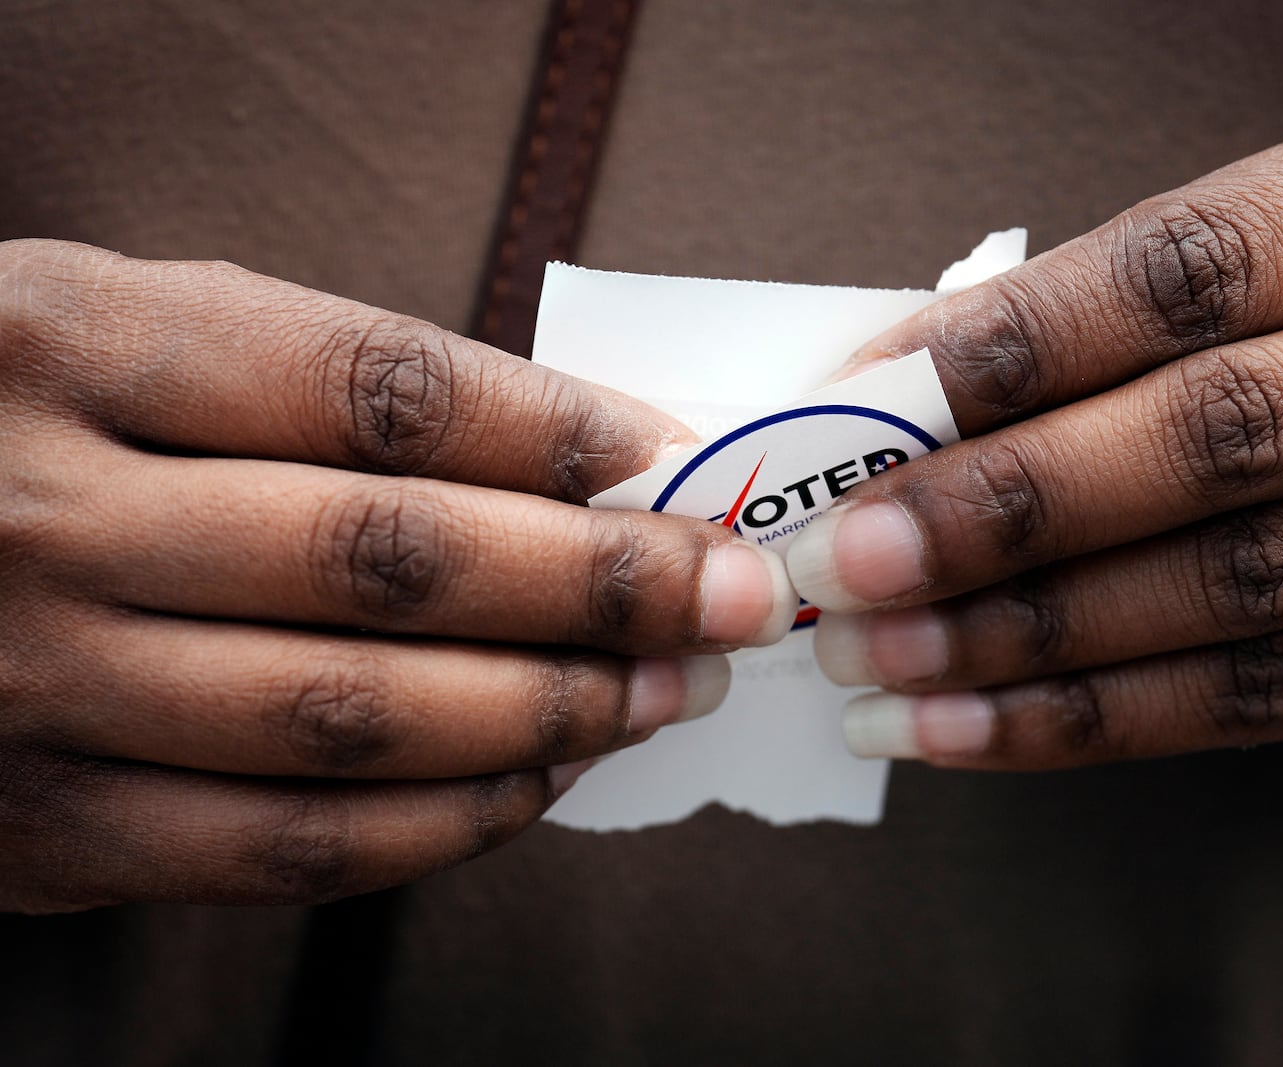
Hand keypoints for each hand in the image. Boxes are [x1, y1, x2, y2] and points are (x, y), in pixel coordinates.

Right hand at [0, 241, 795, 911]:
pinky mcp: (44, 832)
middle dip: (600, 586)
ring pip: (352, 722)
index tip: (671, 463)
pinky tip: (540, 781)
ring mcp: (33, 690)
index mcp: (69, 349)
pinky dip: (443, 823)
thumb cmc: (20, 421)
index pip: (370, 392)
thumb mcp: (127, 332)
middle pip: (386, 562)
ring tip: (668, 690)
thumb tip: (581, 463)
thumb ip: (323, 381)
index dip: (551, 432)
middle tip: (733, 596)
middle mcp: (43, 521)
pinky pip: (286, 848)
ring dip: (551, 713)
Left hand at [788, 78, 1282, 769]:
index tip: (863, 405)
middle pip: (1216, 436)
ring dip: (1026, 639)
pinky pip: (1282, 700)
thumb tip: (926, 370)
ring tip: (871, 660)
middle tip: (836, 558)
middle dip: (1000, 508)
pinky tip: (971, 731)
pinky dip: (1102, 723)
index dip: (1013, 345)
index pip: (1199, 264)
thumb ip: (1195, 285)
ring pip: (1238, 590)